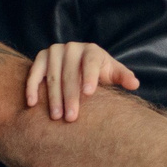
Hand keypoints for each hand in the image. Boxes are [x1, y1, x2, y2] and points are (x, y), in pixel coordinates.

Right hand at [24, 42, 139, 120]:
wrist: (80, 63)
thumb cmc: (100, 72)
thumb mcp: (113, 72)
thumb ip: (123, 77)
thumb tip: (135, 84)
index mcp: (92, 50)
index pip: (90, 63)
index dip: (89, 77)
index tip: (88, 93)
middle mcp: (72, 48)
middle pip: (70, 74)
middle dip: (70, 97)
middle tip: (71, 118)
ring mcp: (54, 51)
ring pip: (52, 76)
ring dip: (53, 97)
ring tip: (56, 117)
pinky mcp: (41, 58)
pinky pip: (34, 73)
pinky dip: (32, 88)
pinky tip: (32, 104)